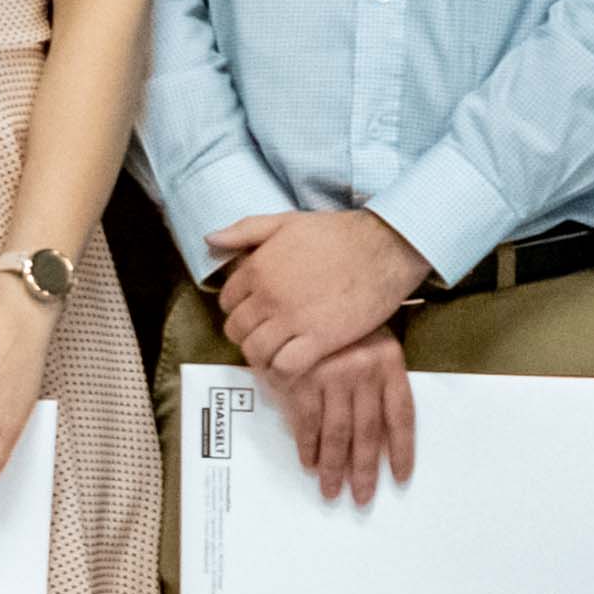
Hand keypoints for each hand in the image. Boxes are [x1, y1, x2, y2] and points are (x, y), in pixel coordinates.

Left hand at [208, 207, 427, 376]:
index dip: (238, 309)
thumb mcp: (286, 221)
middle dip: (246, 335)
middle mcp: (268, 296)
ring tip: (276, 353)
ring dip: (262, 356)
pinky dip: (283, 372)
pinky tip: (293, 365)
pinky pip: (285, 367)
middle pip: (237, 330)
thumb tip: (211, 240)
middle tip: (265, 336)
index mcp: (257, 268)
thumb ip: (246, 230)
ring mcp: (292, 320)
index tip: (254, 313)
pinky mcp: (318, 340)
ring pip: (256, 352)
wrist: (382, 248)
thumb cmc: (337, 233)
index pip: (227, 301)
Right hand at [268, 332, 418, 506]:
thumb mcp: (372, 335)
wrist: (306, 282)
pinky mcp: (303, 377)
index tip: (400, 476)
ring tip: (332, 490)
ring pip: (339, 433)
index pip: (401, 415)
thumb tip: (381, 430)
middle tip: (361, 497)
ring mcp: (334, 375)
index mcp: (388, 361)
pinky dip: (308, 446)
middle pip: (369, 433)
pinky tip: (309, 462)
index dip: (402, 450)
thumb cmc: (341, 315)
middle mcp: (365, 371)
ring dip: (335, 467)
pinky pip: (307, 422)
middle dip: (365, 470)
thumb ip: (377, 378)